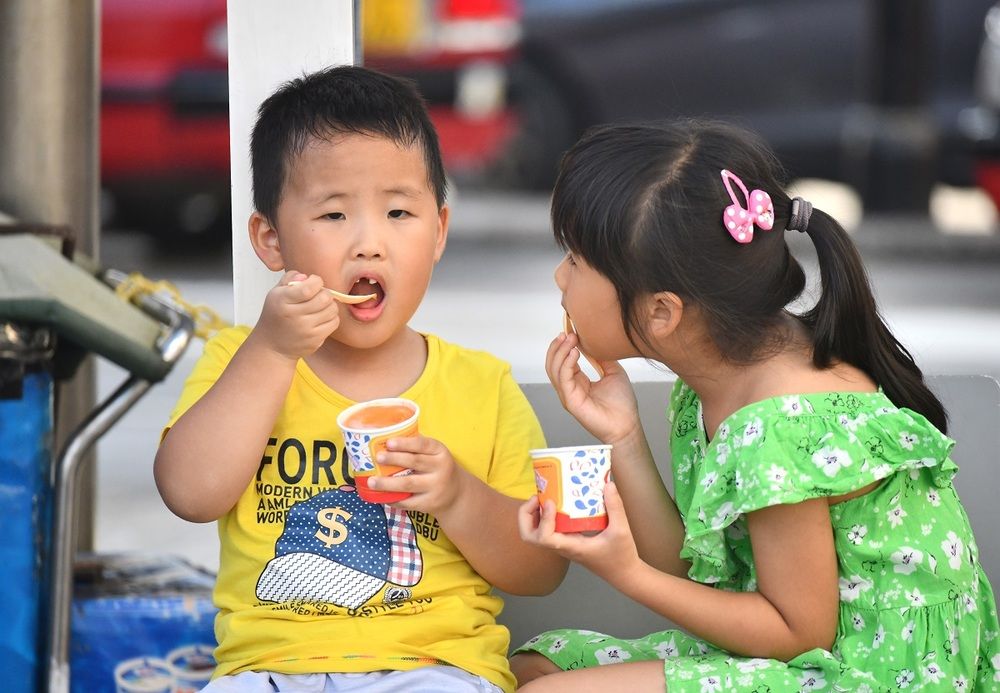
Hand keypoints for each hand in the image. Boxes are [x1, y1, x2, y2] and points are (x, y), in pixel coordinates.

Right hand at [252, 271, 340, 360]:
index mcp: (282, 300)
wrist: (272, 346)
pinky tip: (322, 317)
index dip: (316, 281)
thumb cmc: (277, 315)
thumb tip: (306, 277)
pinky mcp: (315, 340)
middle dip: (325, 293)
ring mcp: (305, 329)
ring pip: (332, 310)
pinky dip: (331, 317)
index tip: (313, 283)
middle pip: (325, 298)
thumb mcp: (276, 293)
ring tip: (320, 307)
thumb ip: (290, 279)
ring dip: (329, 305)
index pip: (309, 288)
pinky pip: (334, 322)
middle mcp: (293, 315)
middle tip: (318, 296)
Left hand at [367, 436, 468, 515]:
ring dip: (387, 483)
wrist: (457, 494)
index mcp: (440, 452)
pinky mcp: (429, 504)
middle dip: (394, 459)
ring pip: (408, 484)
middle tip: (377, 457)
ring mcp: (435, 487)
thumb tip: (386, 438)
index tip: (389, 442)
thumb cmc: (438, 468)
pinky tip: (381, 496)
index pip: (423, 445)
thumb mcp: (435, 454)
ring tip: (371, 481)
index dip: (405, 443)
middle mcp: (440, 469)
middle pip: (414, 462)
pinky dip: (393, 499)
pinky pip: (408, 502)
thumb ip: (417, 447)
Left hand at [517, 482, 642, 586]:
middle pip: (529, 536)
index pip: (544, 538)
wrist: (623, 573)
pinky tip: (556, 502)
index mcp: (571, 547)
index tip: (552, 502)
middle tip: (539, 498)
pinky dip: (544, 515)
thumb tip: (608, 484)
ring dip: (532, 514)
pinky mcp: (567, 540)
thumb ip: (615, 507)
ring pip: (535, 533)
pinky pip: (547, 529)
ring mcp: (562, 544)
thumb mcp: (621, 530)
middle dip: (526, 515)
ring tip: (545, 496)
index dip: (543, 519)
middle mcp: (562, 546)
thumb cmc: (622, 556)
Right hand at [546, 332, 640, 443]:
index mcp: (578, 381)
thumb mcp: (613, 371)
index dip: (564, 345)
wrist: (627, 425)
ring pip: (554, 370)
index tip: (571, 331)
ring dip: (560, 352)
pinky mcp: (570, 401)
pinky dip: (566, 364)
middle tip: (567, 333)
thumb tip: (593, 342)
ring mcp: (568, 395)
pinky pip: (563, 379)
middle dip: (558, 346)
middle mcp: (569, 388)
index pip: (563, 361)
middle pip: (553, 364)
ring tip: (570, 339)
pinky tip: (575, 353)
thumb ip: (601, 358)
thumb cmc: (622, 404)